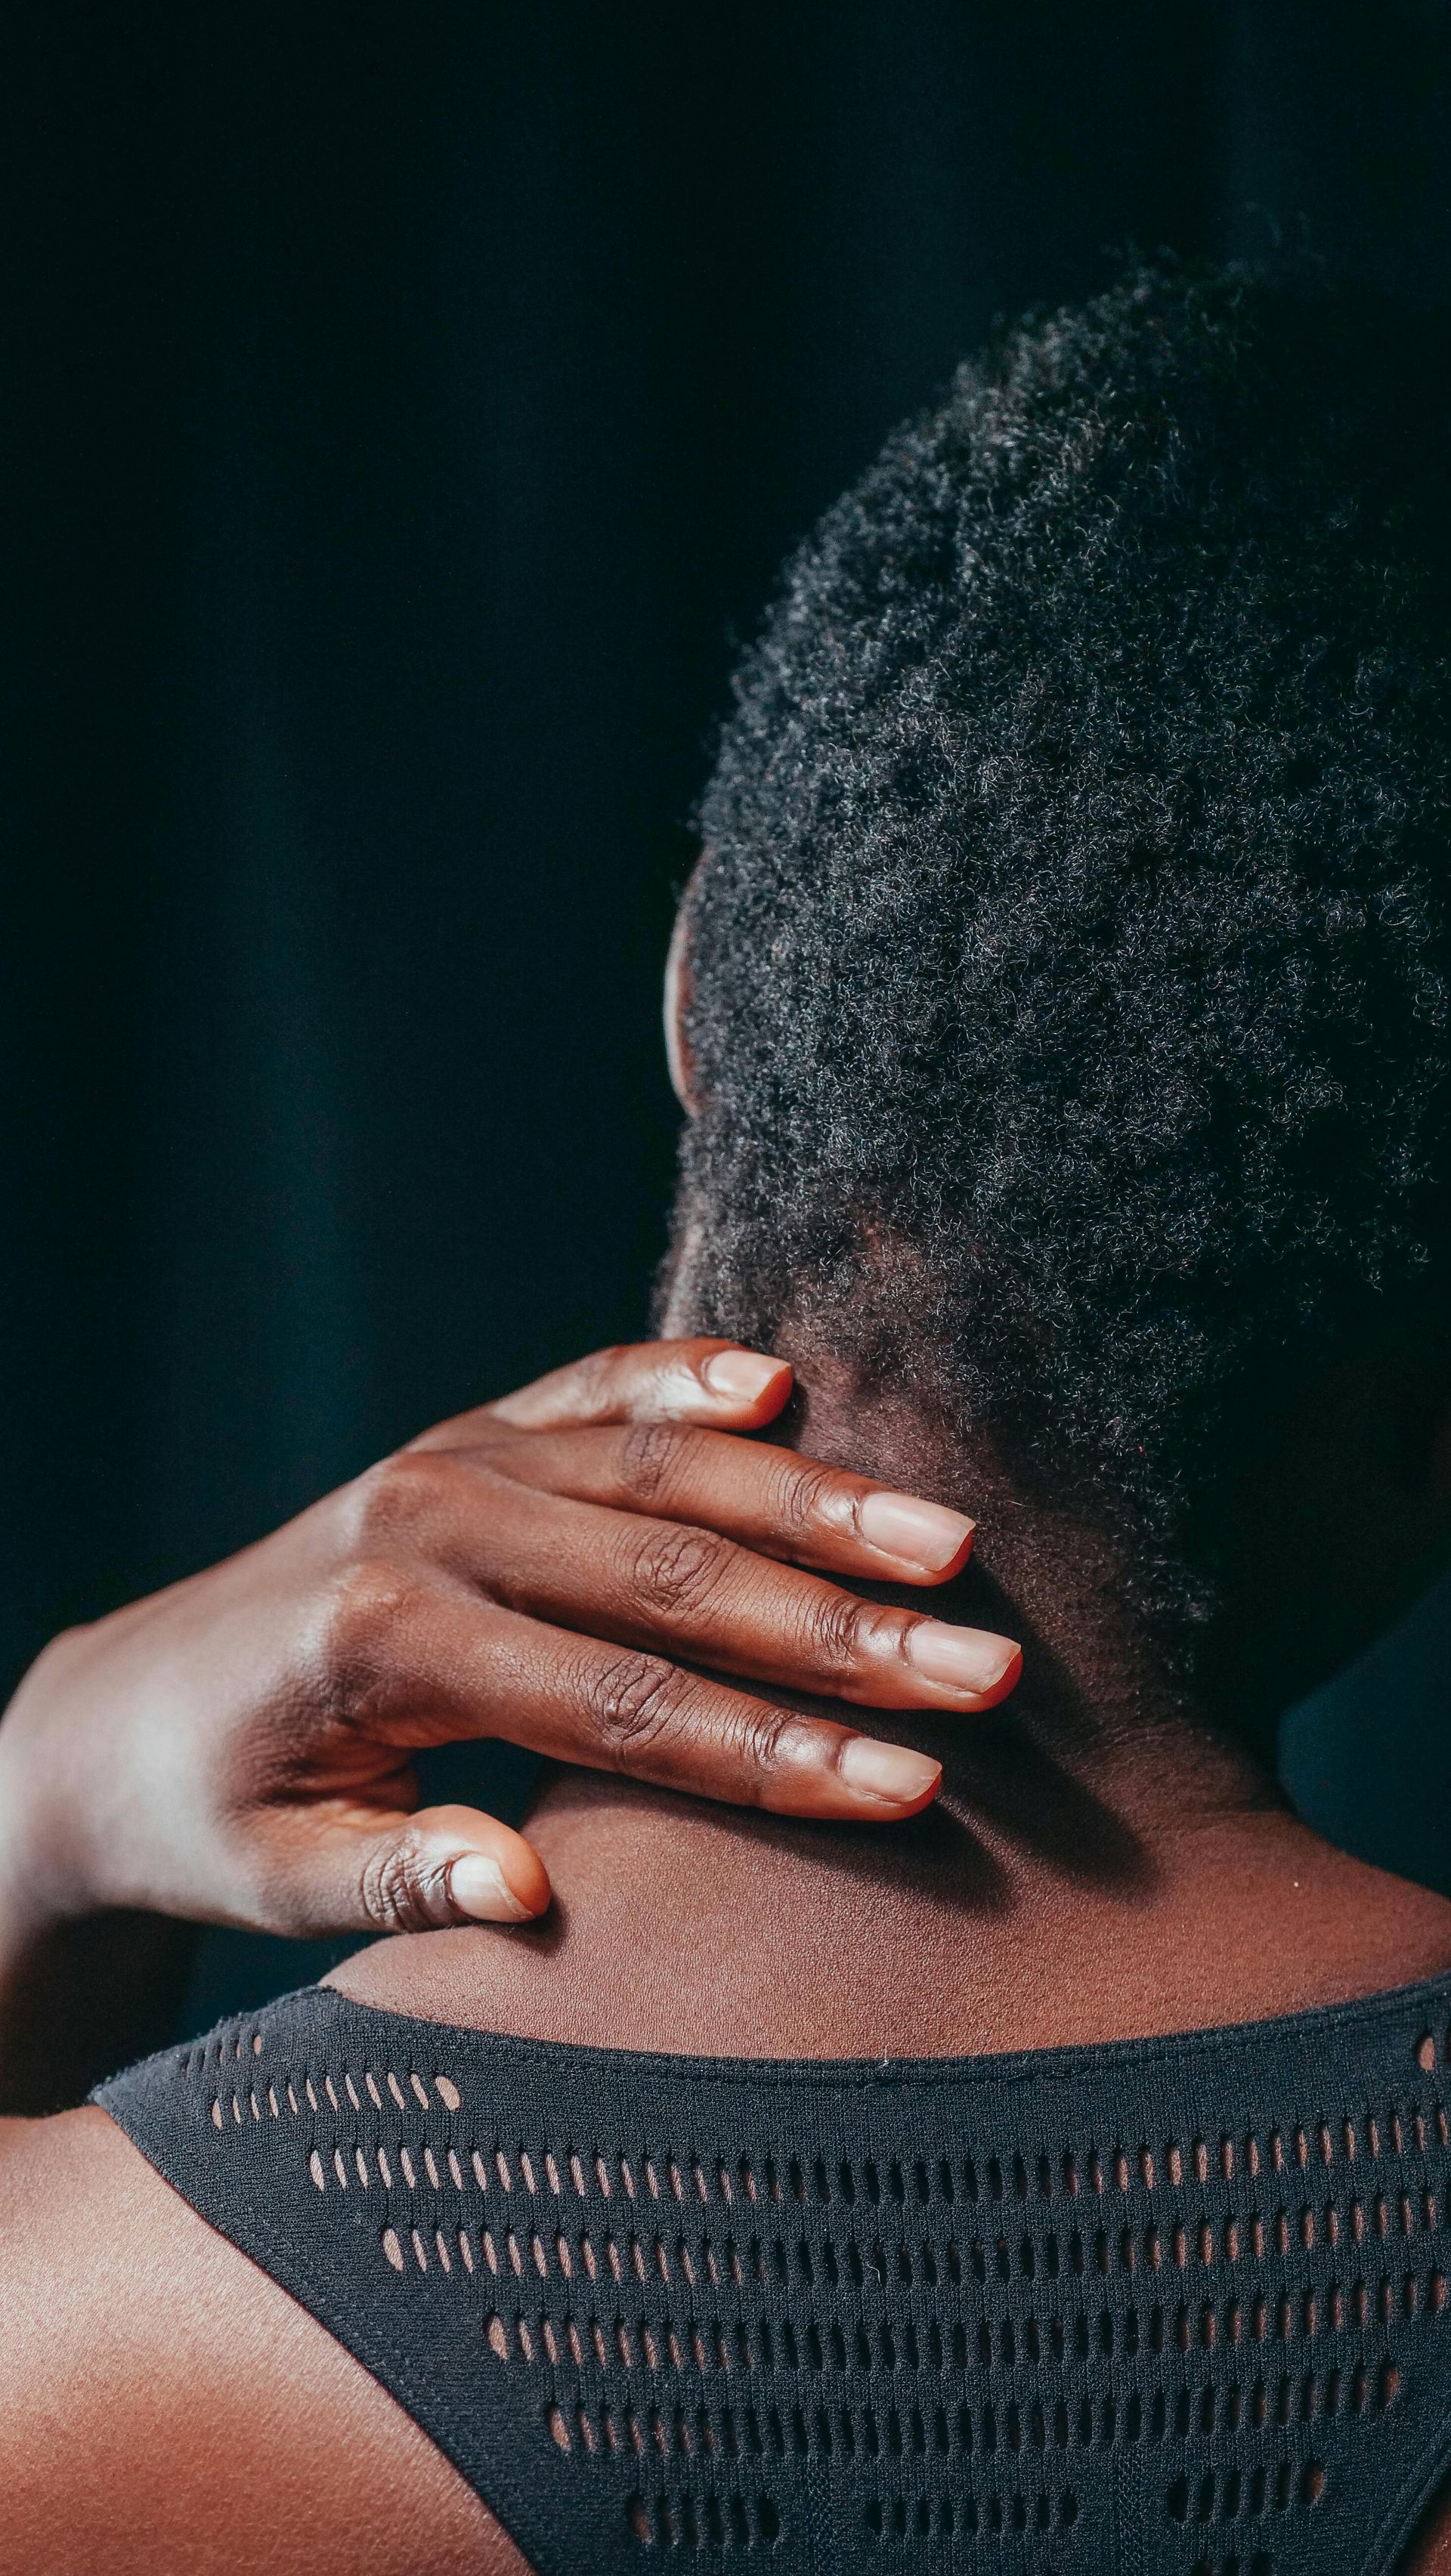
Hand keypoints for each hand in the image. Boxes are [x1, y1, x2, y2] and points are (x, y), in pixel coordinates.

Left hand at [0, 1339, 1018, 1952]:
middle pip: (672, 1576)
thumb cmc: (208, 1817)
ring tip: (951, 1537)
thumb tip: (528, 1897)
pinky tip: (784, 1378)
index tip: (910, 1784)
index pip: (622, 1707)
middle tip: (985, 1665)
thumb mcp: (270, 1881)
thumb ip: (394, 1880)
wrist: (117, 1705)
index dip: (773, 1754)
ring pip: (660, 1468)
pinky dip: (686, 1375)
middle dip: (841, 1630)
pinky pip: (590, 1386)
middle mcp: (427, 1522)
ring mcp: (450, 1459)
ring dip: (813, 1503)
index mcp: (388, 1643)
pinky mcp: (465, 1433)